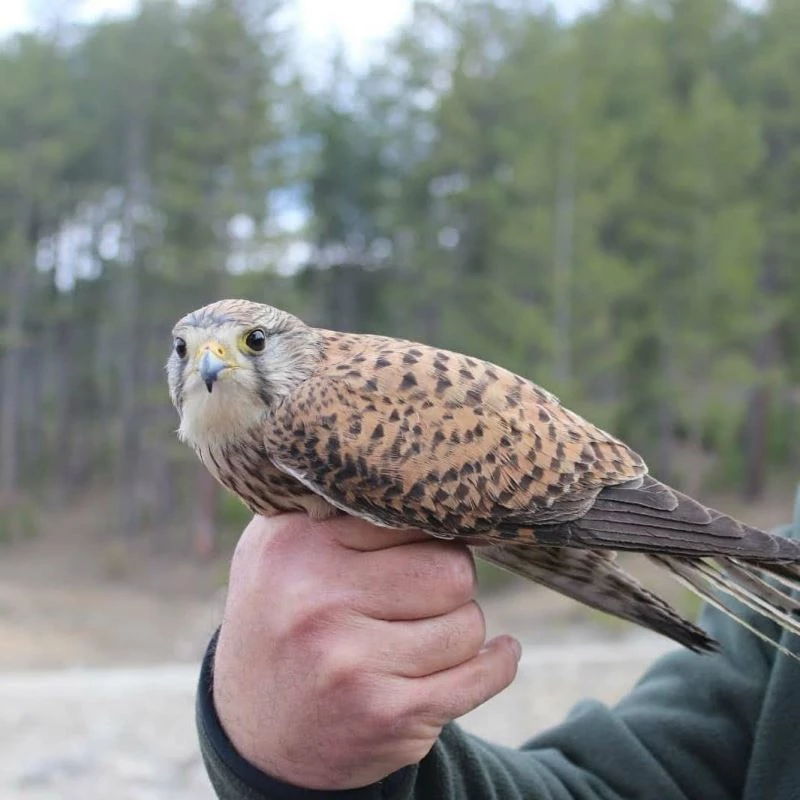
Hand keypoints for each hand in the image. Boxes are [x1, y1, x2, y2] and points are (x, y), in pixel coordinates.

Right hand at [212, 513, 521, 789]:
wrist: (259, 734)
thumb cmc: (284, 621)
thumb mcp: (279, 551)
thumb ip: (330, 503)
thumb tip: (419, 460)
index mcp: (294, 546)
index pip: (405, 512)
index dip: (427, 527)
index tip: (428, 538)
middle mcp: (317, 602)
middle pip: (451, 568)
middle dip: (450, 580)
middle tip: (423, 592)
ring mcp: (352, 664)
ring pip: (469, 622)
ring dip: (460, 628)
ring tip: (422, 633)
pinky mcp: (388, 715)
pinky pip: (482, 675)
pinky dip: (499, 662)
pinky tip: (496, 653)